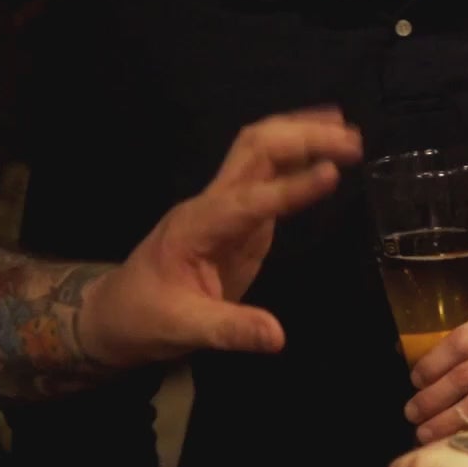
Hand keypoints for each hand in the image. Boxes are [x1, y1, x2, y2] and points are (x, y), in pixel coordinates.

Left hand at [80, 109, 362, 367]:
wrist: (115, 313)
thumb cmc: (143, 318)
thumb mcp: (183, 329)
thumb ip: (231, 329)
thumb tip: (278, 337)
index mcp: (198, 225)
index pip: (250, 199)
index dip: (292, 186)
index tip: (332, 172)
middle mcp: (213, 203)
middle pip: (255, 150)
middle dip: (302, 138)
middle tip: (352, 141)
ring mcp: (226, 204)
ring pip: (261, 149)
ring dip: (302, 133)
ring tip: (347, 129)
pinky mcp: (241, 215)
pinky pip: (269, 170)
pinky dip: (298, 151)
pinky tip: (326, 145)